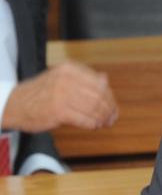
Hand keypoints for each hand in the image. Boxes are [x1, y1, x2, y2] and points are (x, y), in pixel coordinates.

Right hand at [3, 61, 118, 132]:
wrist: (14, 104)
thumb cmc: (40, 92)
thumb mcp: (60, 77)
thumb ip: (83, 78)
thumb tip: (106, 79)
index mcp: (69, 69)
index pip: (100, 83)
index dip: (110, 98)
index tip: (113, 107)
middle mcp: (67, 80)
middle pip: (99, 96)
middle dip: (109, 110)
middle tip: (112, 118)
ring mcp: (62, 95)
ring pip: (94, 108)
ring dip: (103, 118)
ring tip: (104, 123)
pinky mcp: (58, 112)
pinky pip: (84, 119)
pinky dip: (92, 124)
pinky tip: (93, 126)